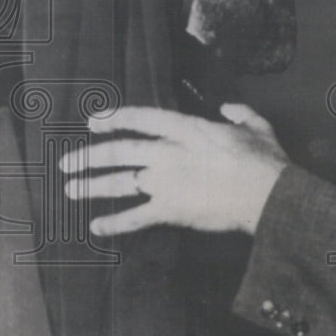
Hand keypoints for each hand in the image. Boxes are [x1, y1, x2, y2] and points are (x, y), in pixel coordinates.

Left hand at [59, 104, 288, 236]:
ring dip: (91, 185)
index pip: (140, 118)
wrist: (267, 195)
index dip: (113, 118)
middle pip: (118, 152)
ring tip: (71, 188)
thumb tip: (229, 109)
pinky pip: (135, 217)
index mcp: (186, 128)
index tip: (93, 121)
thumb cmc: (264, 162)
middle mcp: (167, 152)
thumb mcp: (257, 127)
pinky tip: (96, 226)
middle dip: (88, 156)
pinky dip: (114, 222)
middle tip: (67, 162)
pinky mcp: (170, 210)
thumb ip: (240, 113)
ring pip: (119, 182)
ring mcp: (165, 182)